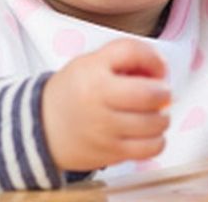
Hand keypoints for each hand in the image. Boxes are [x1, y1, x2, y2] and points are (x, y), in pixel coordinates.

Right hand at [42, 38, 170, 170]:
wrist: (43, 127)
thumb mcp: (92, 62)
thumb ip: (126, 56)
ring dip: (162, 116)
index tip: (157, 68)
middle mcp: (98, 101)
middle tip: (159, 92)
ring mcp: (105, 130)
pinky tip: (148, 133)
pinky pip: (150, 148)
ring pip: (155, 123)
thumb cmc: (74, 92)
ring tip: (152, 113)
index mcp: (92, 73)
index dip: (155, 59)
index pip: (134, 53)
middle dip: (164, 91)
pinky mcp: (111, 153)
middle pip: (151, 93)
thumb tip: (161, 71)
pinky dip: (157, 140)